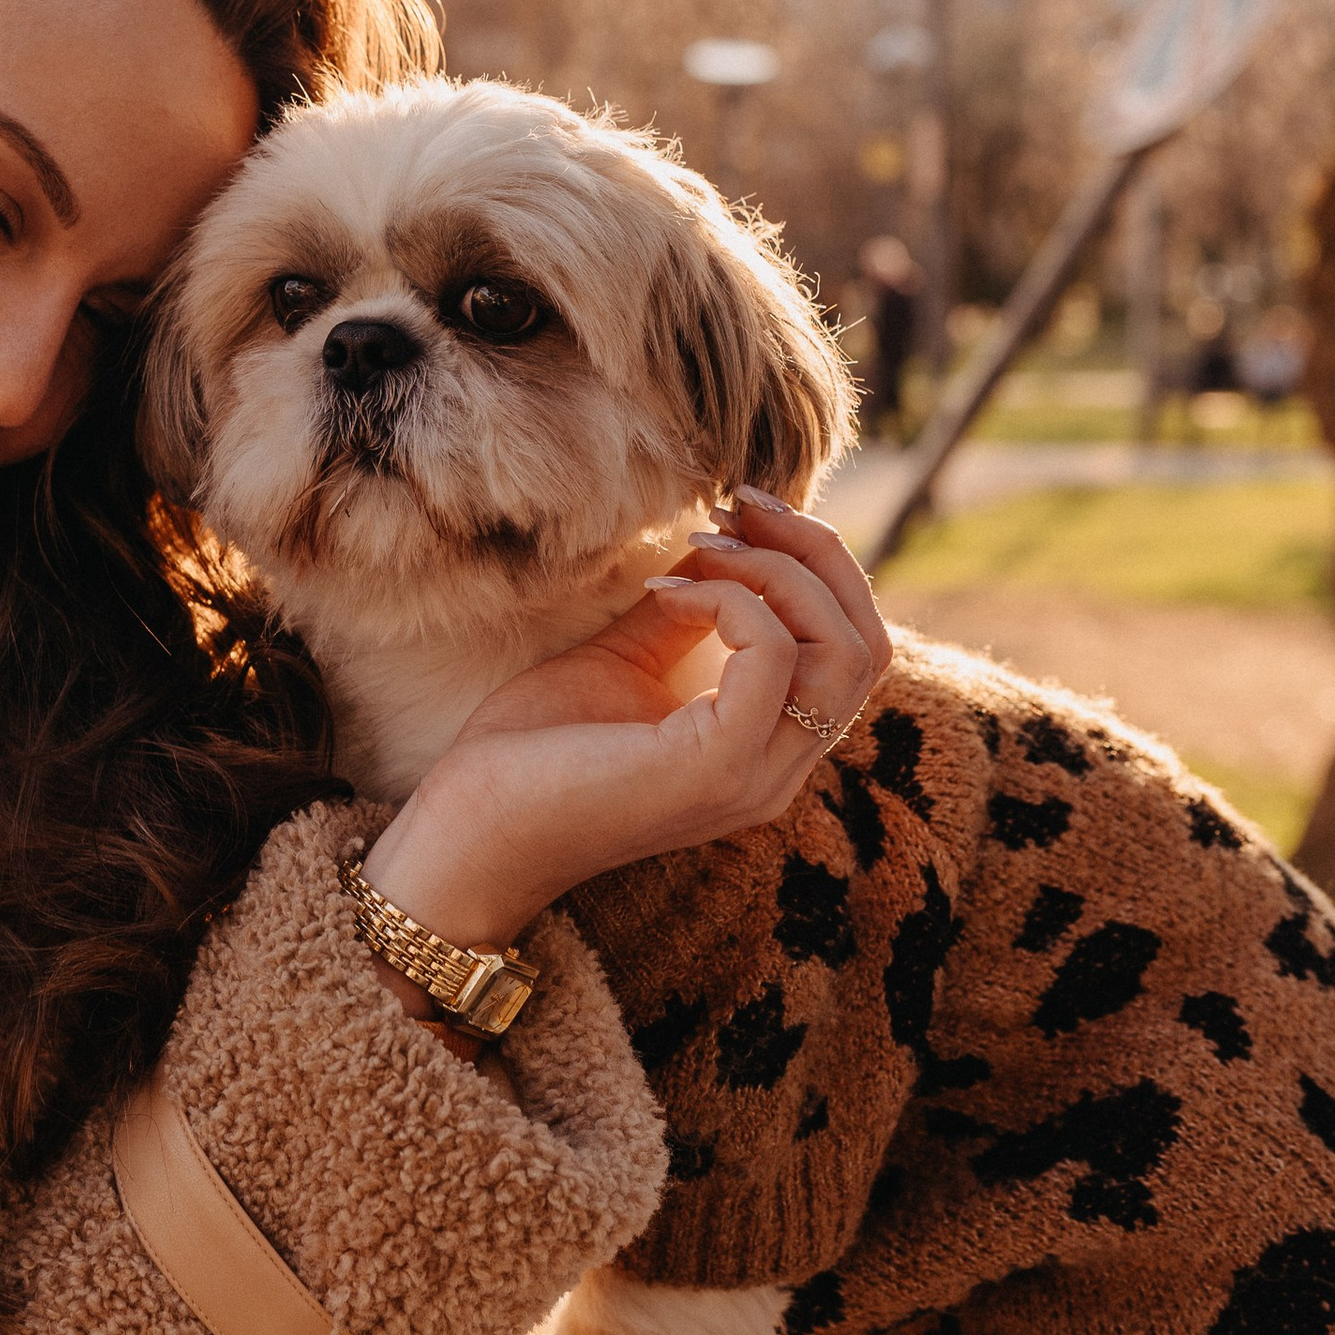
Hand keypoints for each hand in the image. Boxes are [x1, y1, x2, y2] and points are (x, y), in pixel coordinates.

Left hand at [359, 489, 890, 951]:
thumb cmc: (531, 752)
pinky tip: (666, 596)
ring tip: (705, 543)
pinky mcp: (716, 767)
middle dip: (819, 554)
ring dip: (782, 572)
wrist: (468, 830)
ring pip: (844, 650)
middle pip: (866, 644)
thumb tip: (720, 542)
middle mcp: (777, 770)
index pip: (853, 651)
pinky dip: (730, 601)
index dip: (818, 567)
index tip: (746, 510)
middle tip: (744, 504)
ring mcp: (754, 775)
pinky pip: (771, 655)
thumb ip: (683, 612)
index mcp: (764, 748)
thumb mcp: (622, 661)